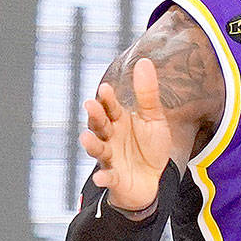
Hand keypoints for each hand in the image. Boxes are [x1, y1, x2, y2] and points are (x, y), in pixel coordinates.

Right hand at [79, 58, 172, 212]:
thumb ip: (148, 94)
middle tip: (90, 105)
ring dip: (92, 144)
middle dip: (95, 116)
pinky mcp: (115, 177)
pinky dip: (104, 178)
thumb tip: (144, 61)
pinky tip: (100, 178)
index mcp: (119, 121)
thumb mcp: (154, 118)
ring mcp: (111, 157)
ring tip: (86, 138)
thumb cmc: (149, 147)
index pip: (111, 107)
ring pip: (98, 150)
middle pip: (100, 125)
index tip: (105, 88)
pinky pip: (108, 178)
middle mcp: (110, 137)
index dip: (108, 99)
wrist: (151, 179)